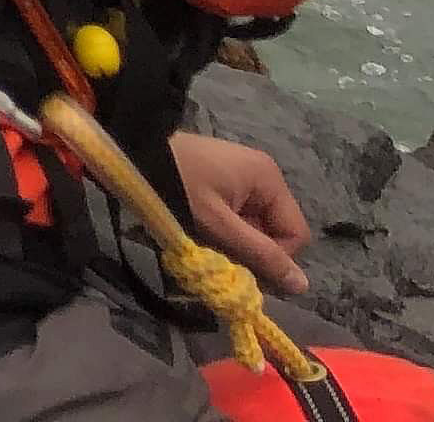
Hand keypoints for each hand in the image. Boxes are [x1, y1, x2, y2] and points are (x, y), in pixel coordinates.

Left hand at [172, 130, 313, 294]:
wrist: (129, 147)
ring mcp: (241, 176)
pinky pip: (234, 216)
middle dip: (247, 249)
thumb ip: (260, 254)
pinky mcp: (221, 179)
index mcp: (269, 179)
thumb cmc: (176, 183)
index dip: (272, 258)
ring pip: (251, 228)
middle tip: (214, 249)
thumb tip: (303, 286)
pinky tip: (195, 224)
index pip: (294, 236)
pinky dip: (218, 228)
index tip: (239, 265)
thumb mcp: (218, 224)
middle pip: (272, 231)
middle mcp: (262, 175)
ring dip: (230, 241)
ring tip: (200, 234)